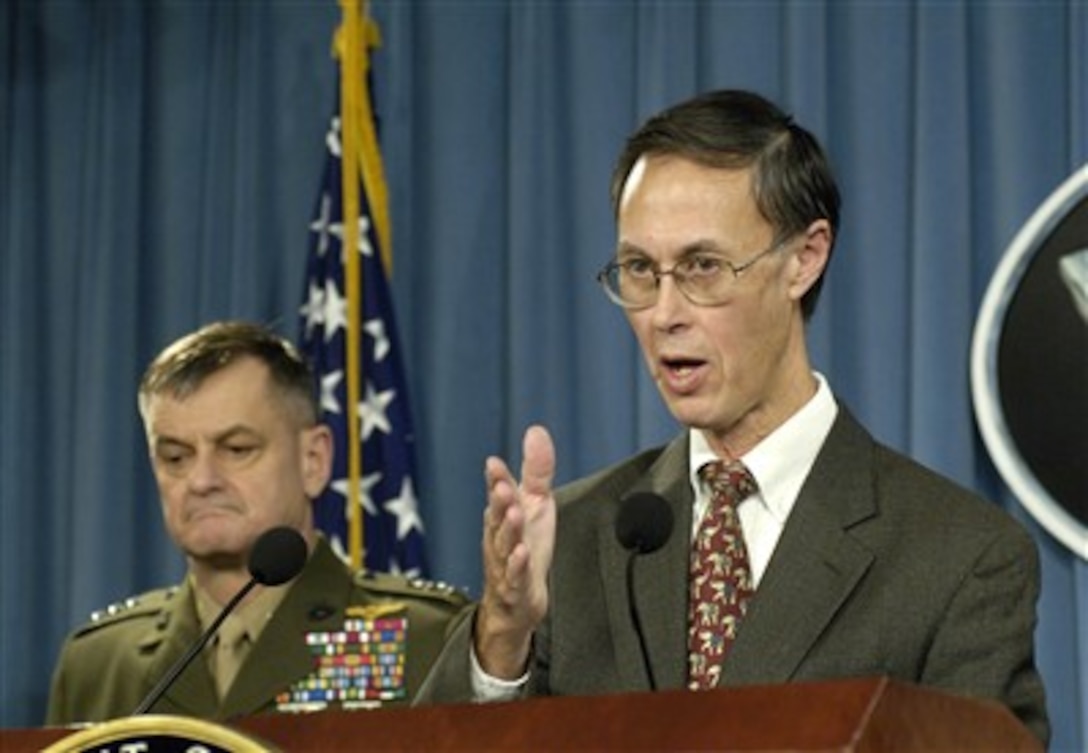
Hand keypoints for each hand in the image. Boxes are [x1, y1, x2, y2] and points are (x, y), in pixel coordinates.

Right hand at [474, 425, 556, 679]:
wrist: (517, 602)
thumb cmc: (524, 546)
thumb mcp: (535, 504)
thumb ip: (536, 470)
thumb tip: (536, 430)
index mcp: (502, 515)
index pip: (498, 494)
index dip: (496, 480)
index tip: (494, 464)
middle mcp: (499, 536)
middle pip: (497, 517)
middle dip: (500, 502)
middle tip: (504, 487)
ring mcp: (505, 563)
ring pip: (504, 545)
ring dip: (509, 530)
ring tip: (516, 514)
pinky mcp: (516, 587)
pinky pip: (515, 576)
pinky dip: (517, 565)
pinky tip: (522, 553)